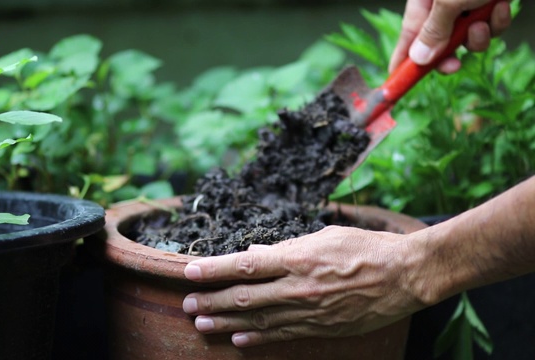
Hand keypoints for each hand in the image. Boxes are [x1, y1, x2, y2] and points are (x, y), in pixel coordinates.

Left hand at [182, 226, 425, 346]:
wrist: (407, 275)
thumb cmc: (368, 246)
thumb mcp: (324, 235)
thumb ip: (288, 245)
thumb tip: (257, 251)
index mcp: (297, 257)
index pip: (244, 264)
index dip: (214, 269)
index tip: (190, 271)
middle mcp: (298, 286)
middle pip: (244, 296)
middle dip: (212, 300)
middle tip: (187, 304)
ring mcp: (309, 311)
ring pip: (258, 319)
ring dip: (226, 322)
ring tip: (202, 323)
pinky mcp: (323, 328)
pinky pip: (283, 335)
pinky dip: (258, 338)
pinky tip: (238, 339)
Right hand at [389, 0, 511, 73]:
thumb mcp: (449, 2)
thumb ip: (433, 32)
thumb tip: (418, 58)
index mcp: (423, 2)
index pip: (406, 38)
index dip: (402, 62)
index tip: (398, 83)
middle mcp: (441, 5)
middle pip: (438, 43)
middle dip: (449, 54)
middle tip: (454, 65)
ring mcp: (466, 4)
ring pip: (467, 38)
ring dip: (478, 37)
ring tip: (482, 20)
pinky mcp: (488, 4)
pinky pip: (489, 26)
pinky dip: (496, 22)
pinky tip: (499, 6)